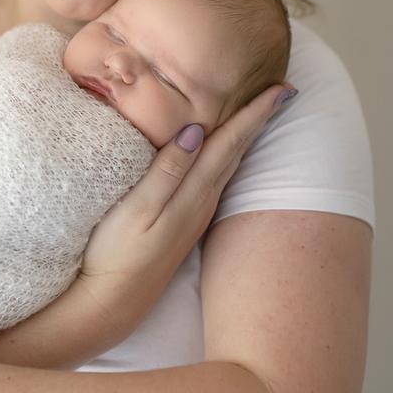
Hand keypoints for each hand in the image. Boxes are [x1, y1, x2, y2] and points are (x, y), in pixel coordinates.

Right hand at [72, 83, 296, 338]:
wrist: (110, 303)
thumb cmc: (117, 253)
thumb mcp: (138, 208)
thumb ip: (167, 169)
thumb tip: (196, 129)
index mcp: (194, 193)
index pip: (230, 143)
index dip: (255, 113)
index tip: (283, 89)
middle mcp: (202, 202)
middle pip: (236, 152)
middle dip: (258, 120)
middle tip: (281, 92)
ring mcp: (194, 215)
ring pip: (226, 165)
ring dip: (243, 137)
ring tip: (256, 112)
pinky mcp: (183, 222)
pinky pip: (213, 178)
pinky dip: (223, 156)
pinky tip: (218, 152)